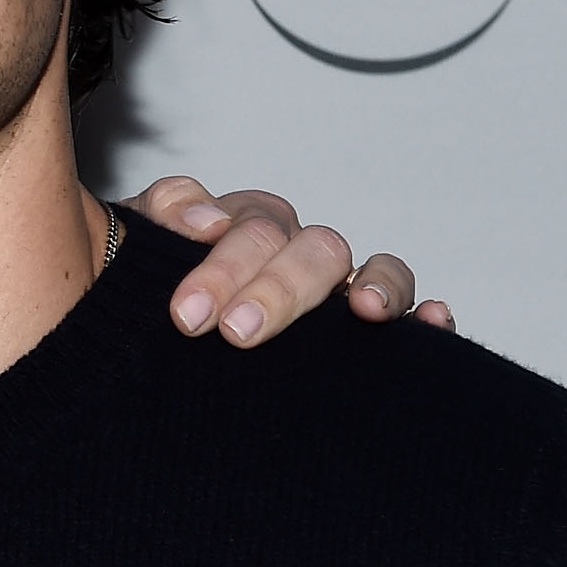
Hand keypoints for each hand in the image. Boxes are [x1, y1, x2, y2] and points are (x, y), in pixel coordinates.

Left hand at [123, 175, 456, 348]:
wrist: (133, 348)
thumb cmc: (141, 294)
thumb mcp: (135, 251)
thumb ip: (159, 217)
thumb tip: (202, 217)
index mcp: (241, 228)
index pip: (251, 225)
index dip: (223, 265)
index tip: (187, 314)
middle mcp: (293, 253)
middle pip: (312, 247)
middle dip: (278, 289)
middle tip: (235, 333)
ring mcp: (334, 289)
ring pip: (372, 268)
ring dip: (376, 284)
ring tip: (364, 311)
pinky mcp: (366, 332)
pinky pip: (411, 313)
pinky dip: (427, 312)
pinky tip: (432, 320)